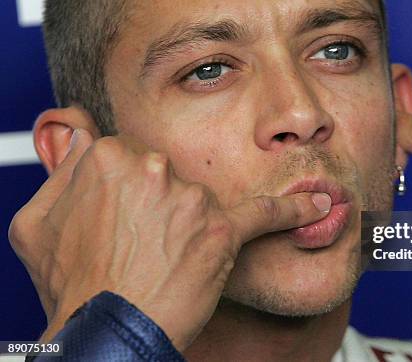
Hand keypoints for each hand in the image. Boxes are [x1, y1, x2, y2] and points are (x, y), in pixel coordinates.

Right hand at [8, 129, 330, 349]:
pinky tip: (318, 206)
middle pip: (170, 174)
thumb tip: (72, 133)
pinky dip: (294, 212)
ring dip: (190, 227)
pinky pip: (266, 214)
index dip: (132, 188)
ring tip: (166, 259)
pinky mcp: (222, 232)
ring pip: (202, 200)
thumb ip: (61, 170)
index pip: (133, 154)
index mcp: (109, 158)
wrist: (106, 331)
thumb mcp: (39, 222)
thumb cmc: (75, 283)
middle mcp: (153, 170)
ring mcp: (191, 200)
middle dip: (161, 204)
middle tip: (145, 241)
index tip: (131, 210)